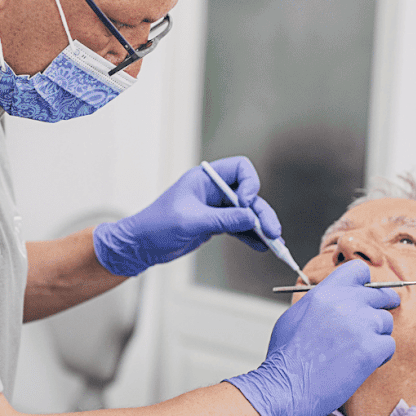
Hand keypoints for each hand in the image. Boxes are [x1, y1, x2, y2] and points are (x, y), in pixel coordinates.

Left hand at [91, 156, 282, 276]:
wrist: (141, 245)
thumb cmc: (156, 226)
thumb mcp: (191, 221)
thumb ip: (223, 219)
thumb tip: (251, 218)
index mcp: (205, 179)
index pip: (240, 169)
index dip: (250, 184)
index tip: (248, 203)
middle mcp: (212, 190)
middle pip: (248, 195)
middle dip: (261, 212)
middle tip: (272, 231)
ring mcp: (215, 207)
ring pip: (246, 213)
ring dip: (260, 226)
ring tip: (274, 243)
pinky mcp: (214, 224)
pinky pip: (239, 227)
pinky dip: (251, 236)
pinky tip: (261, 246)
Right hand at [223, 261, 399, 415]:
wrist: (286, 387)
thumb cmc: (286, 357)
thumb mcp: (295, 315)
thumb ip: (320, 302)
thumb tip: (336, 298)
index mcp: (324, 293)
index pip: (358, 270)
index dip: (365, 283)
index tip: (367, 293)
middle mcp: (344, 303)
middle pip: (380, 295)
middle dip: (381, 307)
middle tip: (376, 320)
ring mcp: (360, 325)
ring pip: (385, 321)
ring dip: (377, 334)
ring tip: (357, 350)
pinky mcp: (370, 349)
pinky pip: (389, 345)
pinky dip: (380, 356)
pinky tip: (363, 364)